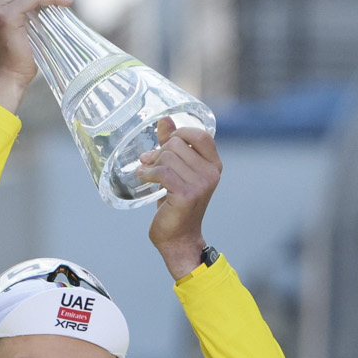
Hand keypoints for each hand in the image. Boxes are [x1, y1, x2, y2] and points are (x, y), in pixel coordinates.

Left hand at [140, 118, 220, 278]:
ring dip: (152, 164)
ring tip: (147, 174)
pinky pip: (163, 172)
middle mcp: (211, 173)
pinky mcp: (187, 194)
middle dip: (159, 152)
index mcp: (214, 165)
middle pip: (177, 144)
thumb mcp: (176, 171)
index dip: (180, 133)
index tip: (165, 144)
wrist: (178, 238)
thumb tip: (165, 119)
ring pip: (168, 157)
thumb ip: (172, 145)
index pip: (200, 134)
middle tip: (150, 164)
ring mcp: (201, 184)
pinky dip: (148, 173)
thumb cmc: (176, 205)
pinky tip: (143, 177)